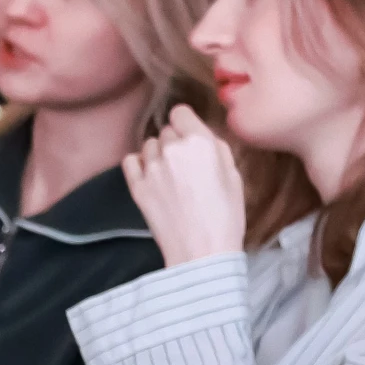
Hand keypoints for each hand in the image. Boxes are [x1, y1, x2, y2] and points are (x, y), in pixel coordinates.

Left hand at [123, 106, 246, 266]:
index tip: (191, 136)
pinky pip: (130, 160)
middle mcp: (173, 149)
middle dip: (176, 143)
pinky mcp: (137, 185)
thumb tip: (204, 139)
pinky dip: (139, 164)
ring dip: (158, 154)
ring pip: (149, 145)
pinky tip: (151, 177)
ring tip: (170, 176)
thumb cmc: (226, 217)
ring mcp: (151, 167)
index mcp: (200, 142)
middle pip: (166, 131)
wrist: (202, 252)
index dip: (187, 123)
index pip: (181, 112)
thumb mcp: (234, 177)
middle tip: (186, 166)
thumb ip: (217, 150)